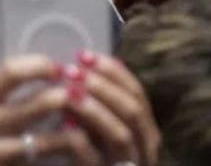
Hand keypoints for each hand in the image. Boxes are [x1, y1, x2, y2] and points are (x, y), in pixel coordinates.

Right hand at [0, 55, 100, 165]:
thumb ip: (4, 100)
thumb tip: (52, 77)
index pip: (12, 71)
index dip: (43, 66)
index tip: (63, 70)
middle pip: (39, 104)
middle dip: (71, 99)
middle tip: (90, 100)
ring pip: (45, 141)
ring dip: (75, 137)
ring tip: (89, 134)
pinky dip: (61, 162)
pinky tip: (74, 159)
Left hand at [64, 51, 161, 165]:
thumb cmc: (93, 162)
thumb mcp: (100, 132)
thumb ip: (99, 108)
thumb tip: (84, 69)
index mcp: (145, 132)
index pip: (137, 93)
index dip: (113, 71)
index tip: (85, 55)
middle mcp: (145, 148)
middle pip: (133, 108)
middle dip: (103, 85)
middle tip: (74, 71)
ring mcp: (131, 164)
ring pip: (121, 132)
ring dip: (95, 108)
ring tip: (69, 91)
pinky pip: (99, 158)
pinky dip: (84, 140)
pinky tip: (65, 126)